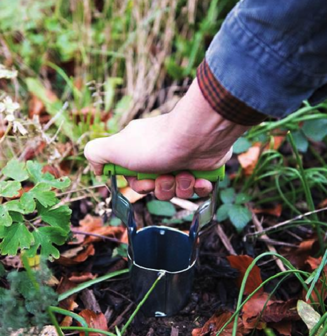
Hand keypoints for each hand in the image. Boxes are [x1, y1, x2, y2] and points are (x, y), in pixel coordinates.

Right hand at [84, 79, 248, 199]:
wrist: (196, 136)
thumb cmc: (155, 144)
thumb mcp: (114, 147)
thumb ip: (95, 154)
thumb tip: (98, 169)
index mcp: (141, 152)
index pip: (137, 180)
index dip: (140, 186)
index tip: (145, 182)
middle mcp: (161, 157)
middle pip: (157, 188)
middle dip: (162, 188)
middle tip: (166, 176)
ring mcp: (182, 162)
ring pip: (178, 191)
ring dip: (180, 187)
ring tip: (184, 173)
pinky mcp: (202, 168)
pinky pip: (199, 189)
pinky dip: (199, 187)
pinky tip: (199, 178)